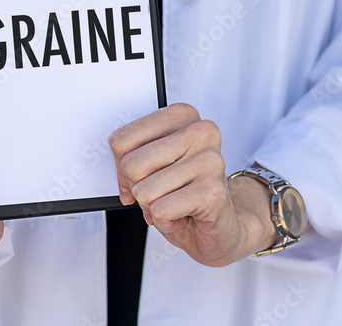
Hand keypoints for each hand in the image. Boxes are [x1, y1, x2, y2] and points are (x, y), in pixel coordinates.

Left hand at [108, 103, 277, 266]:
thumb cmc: (182, 192)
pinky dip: (165, 222)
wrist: (220, 225)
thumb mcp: (150, 166)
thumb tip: (121, 174)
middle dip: (138, 189)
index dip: (122, 168)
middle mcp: (200, 131)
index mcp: (182, 115)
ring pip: (144, 191)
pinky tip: (184, 215)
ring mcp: (210, 160)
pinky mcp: (212, 191)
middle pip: (131, 165)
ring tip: (176, 202)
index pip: (122, 140)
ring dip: (153, 207)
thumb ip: (130, 160)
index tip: (143, 174)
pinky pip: (160, 210)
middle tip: (163, 192)